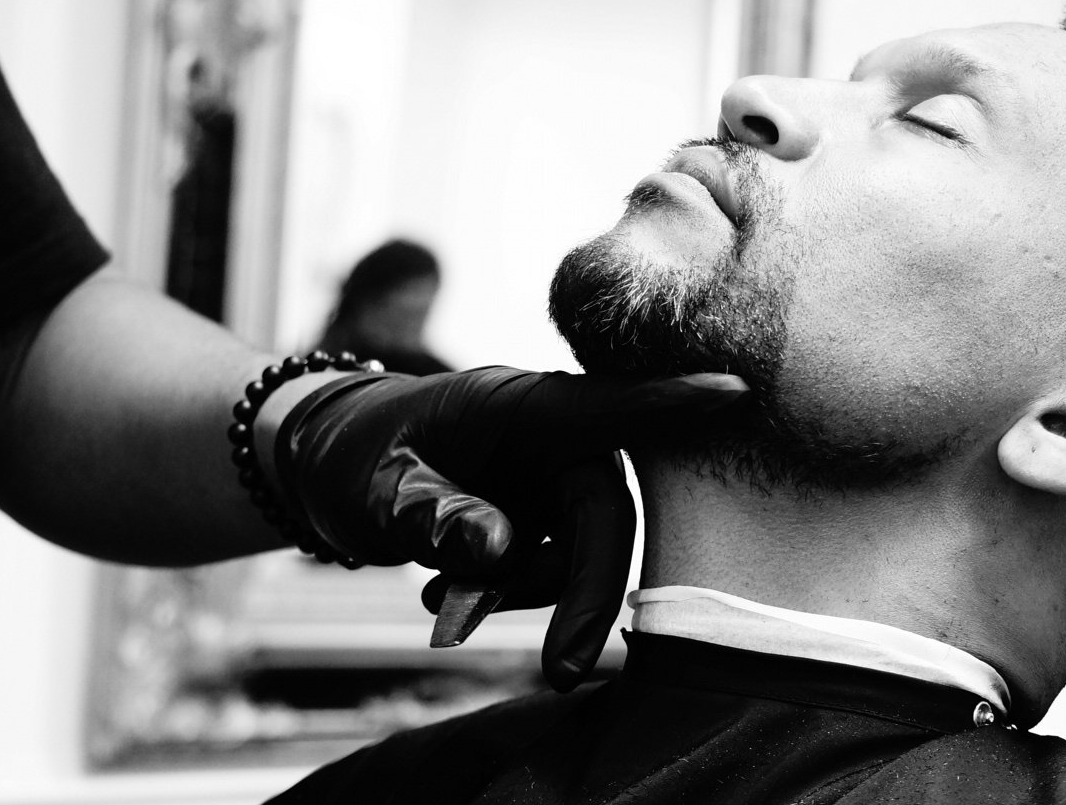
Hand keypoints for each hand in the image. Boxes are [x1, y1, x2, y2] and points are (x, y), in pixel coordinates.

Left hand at [272, 366, 748, 688]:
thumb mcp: (374, 484)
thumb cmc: (353, 453)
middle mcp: (554, 439)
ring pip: (576, 556)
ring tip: (436, 605)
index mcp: (524, 405)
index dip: (674, 403)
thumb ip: (433, 513)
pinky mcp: (541, 518)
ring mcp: (550, 481)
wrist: (328, 466)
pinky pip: (548, 572)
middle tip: (559, 673)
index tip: (736, 392)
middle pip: (604, 516)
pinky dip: (504, 596)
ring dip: (521, 596)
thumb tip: (498, 551)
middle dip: (586, 594)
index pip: (610, 406)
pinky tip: (442, 597)